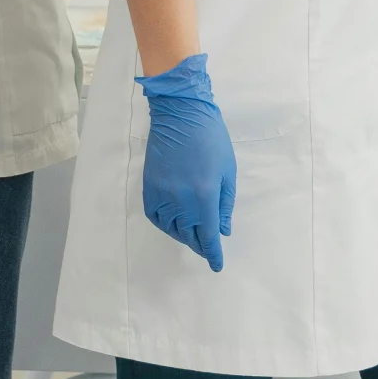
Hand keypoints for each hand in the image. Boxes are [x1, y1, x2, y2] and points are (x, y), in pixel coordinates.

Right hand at [137, 53, 235, 270]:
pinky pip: (155, 215)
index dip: (213, 253)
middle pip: (189, 235)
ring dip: (183, 236)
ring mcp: (162, 193)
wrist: (181, 113)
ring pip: (171, 228)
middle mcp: (181, 200)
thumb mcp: (227, 171)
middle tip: (207, 249)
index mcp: (205, 196)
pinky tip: (173, 224)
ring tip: (192, 237)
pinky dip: (164, 224)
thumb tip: (222, 229)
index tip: (217, 265)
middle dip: (200, 245)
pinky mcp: (149, 185)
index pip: (209, 236)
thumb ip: (225, 203)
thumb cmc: (212, 138)